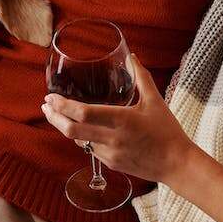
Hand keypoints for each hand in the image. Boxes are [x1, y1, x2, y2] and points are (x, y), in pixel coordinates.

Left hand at [41, 54, 191, 183]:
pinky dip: (83, 138)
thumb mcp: (155, 101)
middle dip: (54, 117)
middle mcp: (112, 139)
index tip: (51, 97)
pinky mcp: (111, 164)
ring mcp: (110, 154)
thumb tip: (132, 57)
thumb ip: (142, 78)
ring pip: (78, 141)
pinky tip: (80, 130)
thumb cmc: (167, 130)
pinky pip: (90, 150)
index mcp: (122, 120)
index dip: (63, 106)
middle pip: (71, 130)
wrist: (176, 163)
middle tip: (46, 106)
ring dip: (66, 128)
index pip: (83, 113)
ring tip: (58, 115)